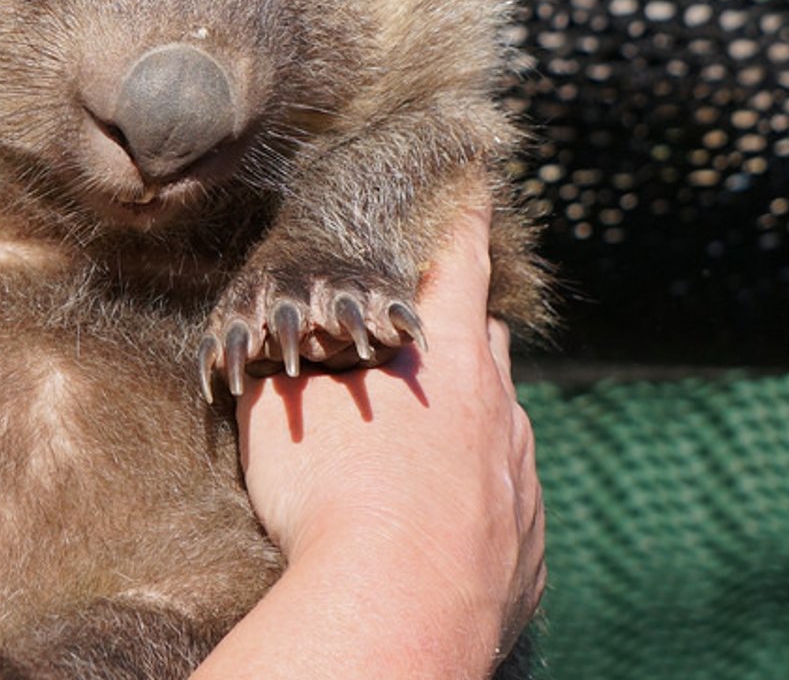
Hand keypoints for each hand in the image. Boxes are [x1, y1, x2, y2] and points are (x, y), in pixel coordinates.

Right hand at [230, 200, 544, 676]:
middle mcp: (499, 408)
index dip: (465, 214)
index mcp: (443, 355)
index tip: (480, 177)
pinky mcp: (527, 549)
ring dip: (469, 423)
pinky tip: (440, 526)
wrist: (397, 612)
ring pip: (504, 427)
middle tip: (420, 335)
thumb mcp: (281, 414)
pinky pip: (507, 506)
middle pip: (486, 344)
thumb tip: (260, 352)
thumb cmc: (332, 499)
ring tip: (420, 449)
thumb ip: (280, 371)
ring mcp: (521, 480)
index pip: (460, 259)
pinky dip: (479, 500)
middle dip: (458, 330)